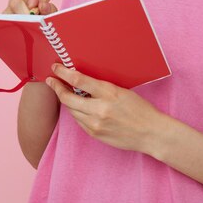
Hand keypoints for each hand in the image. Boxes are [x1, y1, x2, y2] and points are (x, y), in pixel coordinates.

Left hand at [45, 63, 164, 153]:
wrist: (151, 133)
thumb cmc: (140, 109)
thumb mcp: (122, 91)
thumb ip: (101, 88)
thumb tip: (81, 82)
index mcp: (109, 92)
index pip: (78, 80)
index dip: (63, 73)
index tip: (55, 68)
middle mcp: (100, 108)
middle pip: (68, 98)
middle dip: (57, 88)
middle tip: (51, 81)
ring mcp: (96, 123)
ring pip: (71, 110)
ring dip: (67, 101)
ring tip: (65, 93)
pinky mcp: (95, 134)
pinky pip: (79, 121)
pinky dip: (77, 113)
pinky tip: (79, 108)